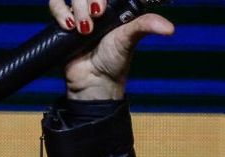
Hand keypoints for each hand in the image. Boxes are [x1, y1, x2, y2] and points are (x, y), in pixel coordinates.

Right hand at [48, 0, 174, 100]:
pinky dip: (60, 12)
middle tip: (97, 17)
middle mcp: (97, 7)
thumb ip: (145, 27)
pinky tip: (69, 27)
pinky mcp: (63, 20)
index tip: (104, 8)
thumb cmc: (115, 61)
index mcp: (115, 7)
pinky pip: (55, 4)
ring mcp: (79, 13)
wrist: (92, 80)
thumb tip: (169, 28)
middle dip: (90, 0)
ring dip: (77, 8)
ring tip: (84, 29)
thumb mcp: (130, 40)